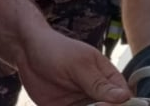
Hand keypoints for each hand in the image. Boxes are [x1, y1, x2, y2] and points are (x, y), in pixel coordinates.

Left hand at [17, 29, 131, 105]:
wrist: (25, 51)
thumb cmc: (54, 49)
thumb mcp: (78, 64)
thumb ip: (98, 83)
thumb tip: (124, 96)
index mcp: (107, 78)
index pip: (124, 99)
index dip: (118, 105)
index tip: (104, 104)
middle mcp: (97, 94)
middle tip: (90, 105)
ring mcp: (82, 103)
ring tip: (72, 104)